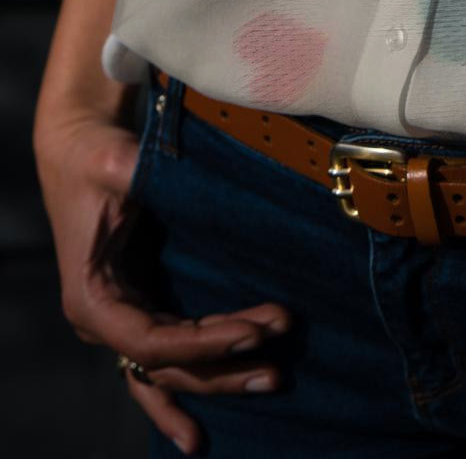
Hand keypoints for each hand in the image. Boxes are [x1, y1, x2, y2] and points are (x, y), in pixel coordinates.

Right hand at [34, 103, 293, 455]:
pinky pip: (164, 359)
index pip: (150, 342)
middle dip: (223, 367)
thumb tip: (173, 177)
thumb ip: (140, 176)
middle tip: (278, 364)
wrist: (80, 143)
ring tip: (271, 379)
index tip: (254, 331)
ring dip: (218, 379)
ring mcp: (123, 316)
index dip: (203, 344)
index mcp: (91, 298)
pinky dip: (185, 389)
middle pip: (167, 364)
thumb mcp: (117, 164)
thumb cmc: (97, 153)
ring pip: (170, 369)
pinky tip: (198, 432)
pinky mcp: (141, 303)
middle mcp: (104, 319)